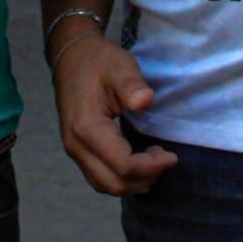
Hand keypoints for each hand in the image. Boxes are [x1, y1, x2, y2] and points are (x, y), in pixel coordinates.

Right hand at [52, 33, 176, 194]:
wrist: (70, 57)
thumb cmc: (97, 60)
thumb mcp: (119, 65)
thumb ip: (132, 85)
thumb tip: (146, 101)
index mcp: (87, 127)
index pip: (122, 165)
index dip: (151, 167)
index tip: (172, 155)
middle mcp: (76, 145)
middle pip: (114, 183)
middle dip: (145, 178)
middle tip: (165, 157)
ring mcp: (74, 150)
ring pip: (105, 185)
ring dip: (133, 182)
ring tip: (154, 160)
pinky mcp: (77, 150)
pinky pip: (99, 177)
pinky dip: (121, 178)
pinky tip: (138, 163)